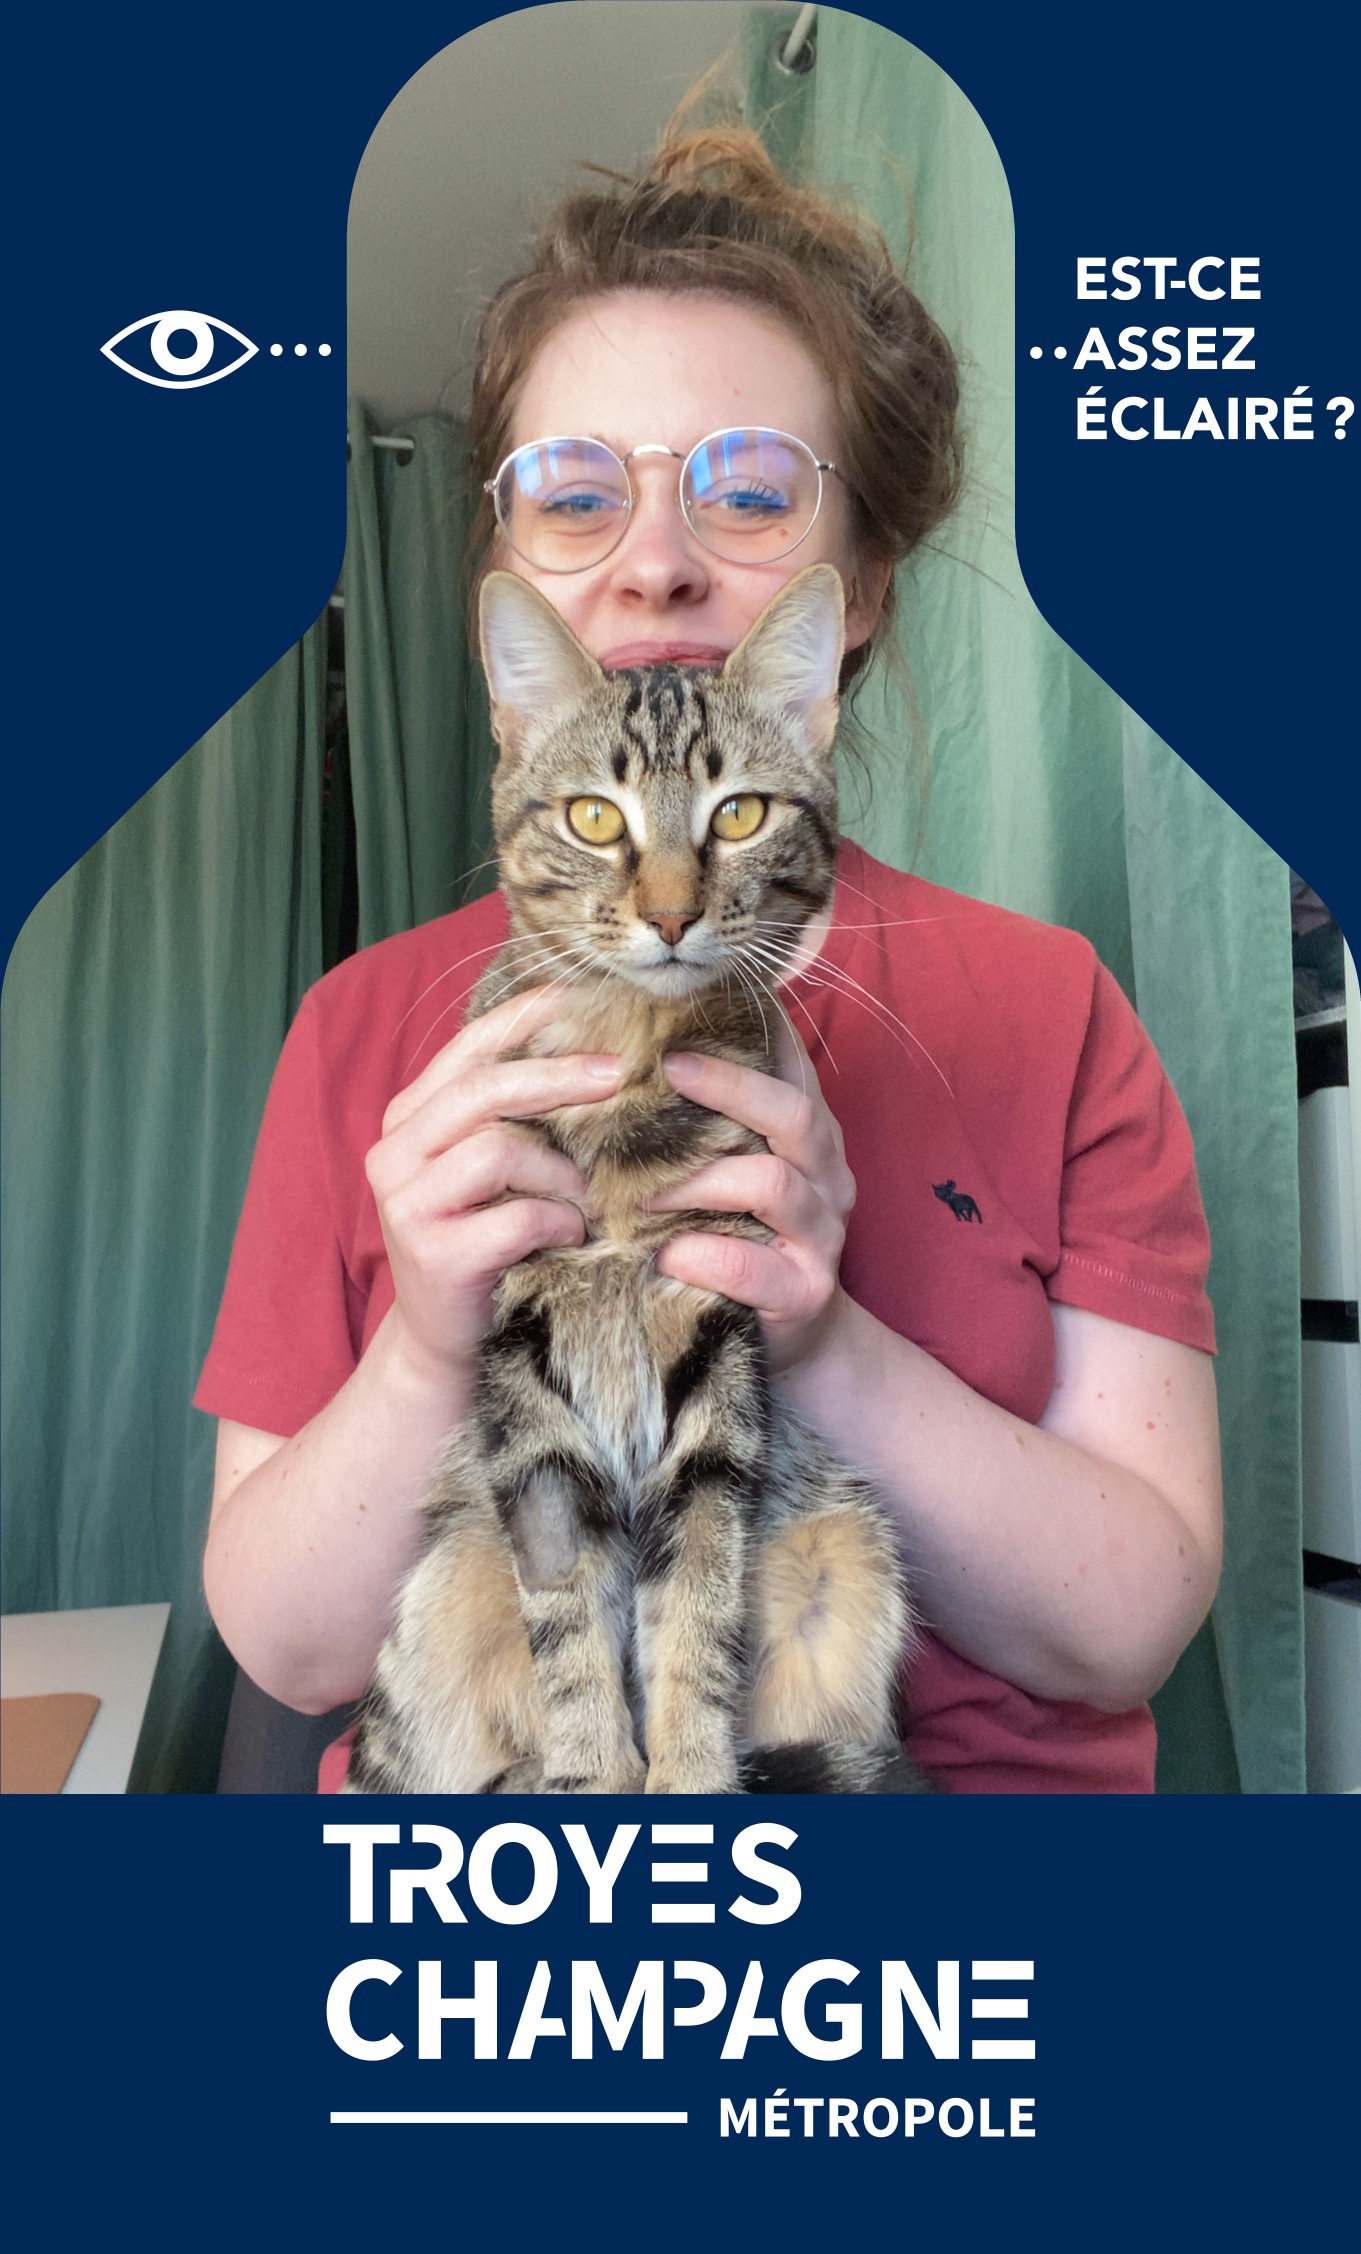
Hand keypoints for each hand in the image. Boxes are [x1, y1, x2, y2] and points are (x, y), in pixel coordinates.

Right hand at [364, 986, 622, 1383]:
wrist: (446, 1340)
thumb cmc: (484, 1242)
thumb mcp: (491, 1170)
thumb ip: (513, 1115)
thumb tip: (593, 1050)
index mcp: (409, 1118)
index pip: (467, 1049)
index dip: (523, 1019)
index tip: (580, 1000)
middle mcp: (395, 1152)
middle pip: (482, 1090)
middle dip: (557, 1076)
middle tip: (619, 1075)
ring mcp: (406, 1204)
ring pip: (498, 1150)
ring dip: (561, 1170)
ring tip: (588, 1194)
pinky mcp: (433, 1254)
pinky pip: (516, 1216)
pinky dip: (558, 1221)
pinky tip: (568, 1235)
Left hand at [648, 1019, 856, 1373]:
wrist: (796, 1339)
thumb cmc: (747, 1237)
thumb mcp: (739, 1168)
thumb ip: (715, 1119)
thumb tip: (648, 1045)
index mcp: (812, 1136)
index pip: (795, 1067)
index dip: (757, 1030)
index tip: (699, 1002)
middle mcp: (827, 1176)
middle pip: (793, 1113)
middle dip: (728, 1085)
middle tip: (664, 1069)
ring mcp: (821, 1234)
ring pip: (769, 1182)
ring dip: (696, 1179)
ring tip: (639, 1190)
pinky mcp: (803, 1291)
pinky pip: (749, 1264)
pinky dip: (699, 1253)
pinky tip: (662, 1253)